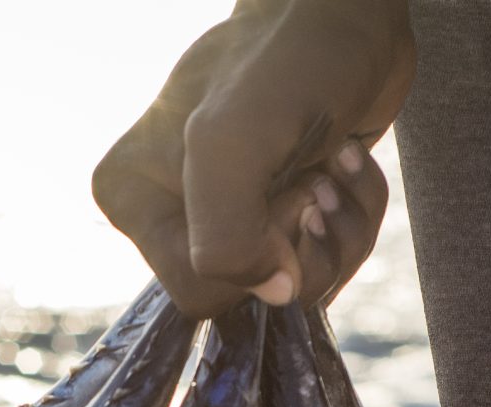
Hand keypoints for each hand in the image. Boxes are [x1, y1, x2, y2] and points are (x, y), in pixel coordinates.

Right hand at [94, 0, 411, 316]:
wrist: (346, 13)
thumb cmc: (287, 61)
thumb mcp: (232, 142)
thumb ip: (227, 236)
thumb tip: (273, 293)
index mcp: (133, 198)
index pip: (199, 291)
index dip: (257, 255)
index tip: (285, 191)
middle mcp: (172, 212)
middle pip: (255, 294)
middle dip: (307, 241)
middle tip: (315, 174)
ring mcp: (229, 213)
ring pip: (299, 282)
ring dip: (342, 226)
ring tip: (335, 162)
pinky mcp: (279, 211)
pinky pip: (327, 257)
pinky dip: (357, 213)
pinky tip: (348, 162)